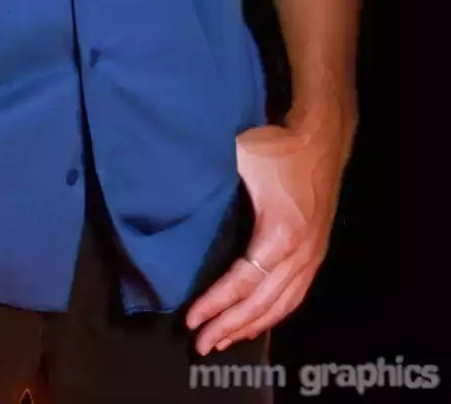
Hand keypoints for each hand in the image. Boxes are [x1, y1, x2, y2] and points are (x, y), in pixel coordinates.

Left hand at [184, 119, 351, 354]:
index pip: (243, 281)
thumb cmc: (276, 147)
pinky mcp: (315, 254)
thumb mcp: (238, 156)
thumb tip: (163, 185)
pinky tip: (254, 326)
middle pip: (262, 302)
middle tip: (201, 344)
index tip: (192, 319)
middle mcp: (299, 254)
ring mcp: (311, 257)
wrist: (321, 139)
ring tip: (222, 342)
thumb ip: (206, 175)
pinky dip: (273, 315)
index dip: (217, 302)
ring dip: (251, 326)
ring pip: (281, 305)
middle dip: (230, 325)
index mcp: (279, 234)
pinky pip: (295, 295)